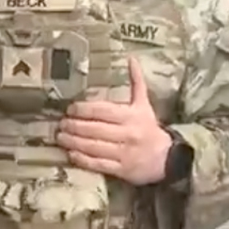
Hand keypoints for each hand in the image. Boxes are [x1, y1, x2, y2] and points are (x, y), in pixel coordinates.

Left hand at [58, 57, 171, 184]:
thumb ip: (136, 83)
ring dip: (73, 142)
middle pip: (94, 129)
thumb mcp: (144, 105)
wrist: (167, 157)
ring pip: (93, 146)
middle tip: (61, 124)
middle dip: (74, 126)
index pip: (102, 110)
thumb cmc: (150, 129)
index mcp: (131, 116)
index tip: (70, 109)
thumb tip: (132, 59)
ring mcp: (124, 153)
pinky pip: (98, 164)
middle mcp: (127, 133)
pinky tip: (71, 154)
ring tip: (60, 138)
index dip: (83, 109)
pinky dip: (83, 159)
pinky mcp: (122, 169)